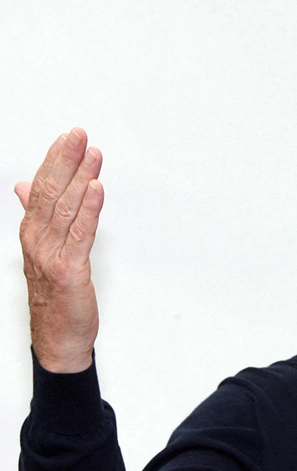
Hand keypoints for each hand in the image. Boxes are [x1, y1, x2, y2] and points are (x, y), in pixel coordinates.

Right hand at [16, 128, 104, 372]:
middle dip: (66, 160)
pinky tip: (97, 189)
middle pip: (51, 192)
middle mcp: (37, 239)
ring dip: (81, 177)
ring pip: (66, 208)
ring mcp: (51, 254)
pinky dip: (90, 209)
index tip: (69, 137)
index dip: (55, 160)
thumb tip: (25, 186)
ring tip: (93, 153)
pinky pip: (80, 234)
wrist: (57, 336)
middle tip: (80, 134)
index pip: (41, 187)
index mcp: (32, 232)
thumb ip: (36, 216)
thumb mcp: (43, 250)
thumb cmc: (54, 295)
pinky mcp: (69, 269)